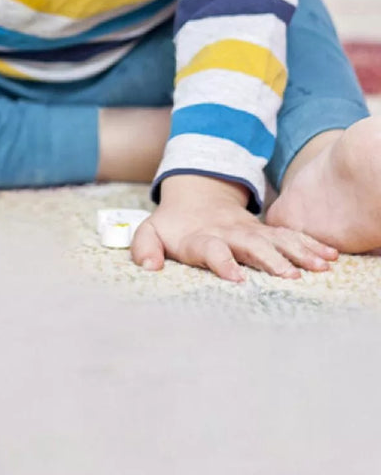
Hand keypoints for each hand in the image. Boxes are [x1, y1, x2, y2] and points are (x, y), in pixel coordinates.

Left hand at [131, 174, 337, 281]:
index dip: (222, 262)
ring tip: (319, 267)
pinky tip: (330, 257)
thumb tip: (148, 267)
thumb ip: (144, 248)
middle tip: (289, 276)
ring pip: (277, 240)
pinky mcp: (266, 232)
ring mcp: (250, 231)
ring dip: (298, 252)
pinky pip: (291, 236)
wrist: (196, 197)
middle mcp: (229, 233)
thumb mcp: (150, 232)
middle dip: (270, 259)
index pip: (211, 249)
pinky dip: (310, 244)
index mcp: (200, 238)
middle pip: (251, 245)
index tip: (236, 278)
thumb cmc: (173, 225)